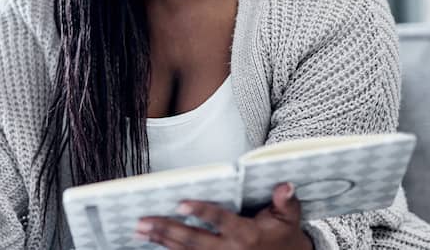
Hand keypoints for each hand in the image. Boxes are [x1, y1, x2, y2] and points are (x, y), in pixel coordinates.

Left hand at [136, 182, 313, 249]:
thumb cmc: (284, 235)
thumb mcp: (289, 218)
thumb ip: (285, 202)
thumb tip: (285, 185)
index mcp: (247, 234)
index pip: (221, 221)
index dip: (201, 212)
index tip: (181, 204)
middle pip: (194, 240)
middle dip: (167, 229)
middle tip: (144, 220)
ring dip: (161, 240)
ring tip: (140, 229)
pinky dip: (168, 249)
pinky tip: (151, 241)